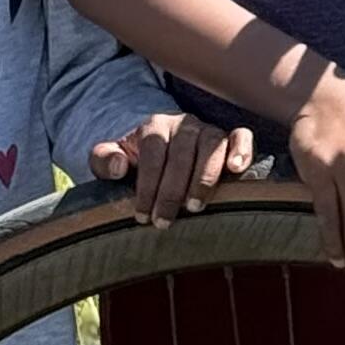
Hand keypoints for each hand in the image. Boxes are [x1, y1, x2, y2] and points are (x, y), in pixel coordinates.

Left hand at [93, 107, 255, 221]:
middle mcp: (184, 124)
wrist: (159, 151)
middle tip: (164, 220)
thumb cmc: (135, 162)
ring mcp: (208, 129)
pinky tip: (236, 170)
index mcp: (154, 126)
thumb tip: (119, 166)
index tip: (142, 215)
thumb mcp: (110, 159)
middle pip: (181, 153)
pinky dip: (241, 150)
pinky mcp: (229, 138)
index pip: (152, 153)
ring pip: (211, 146)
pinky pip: (241, 136)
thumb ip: (103, 159)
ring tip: (194, 207)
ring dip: (204, 177)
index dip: (147, 185)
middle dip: (171, 190)